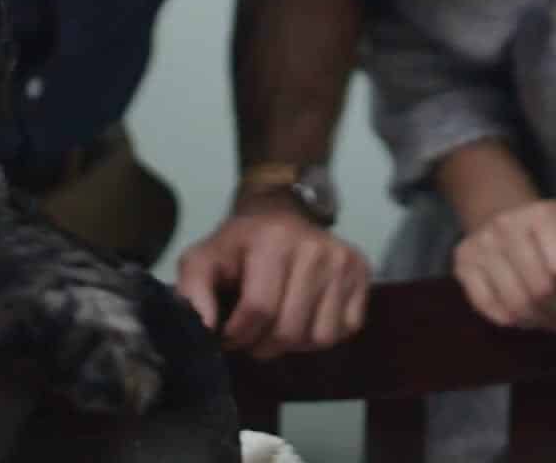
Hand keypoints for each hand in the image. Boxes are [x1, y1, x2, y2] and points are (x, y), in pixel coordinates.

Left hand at [175, 194, 369, 359]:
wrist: (281, 212)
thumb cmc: (240, 244)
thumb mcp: (204, 258)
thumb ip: (192, 290)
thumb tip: (206, 329)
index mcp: (273, 241)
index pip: (258, 310)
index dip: (238, 334)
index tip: (229, 333)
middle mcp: (315, 248)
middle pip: (290, 330)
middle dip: (263, 344)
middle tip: (253, 334)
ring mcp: (343, 261)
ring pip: (320, 337)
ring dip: (294, 343)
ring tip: (279, 324)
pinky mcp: (363, 273)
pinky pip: (345, 330)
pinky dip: (321, 333)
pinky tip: (305, 315)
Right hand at [452, 198, 555, 331]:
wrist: (505, 214)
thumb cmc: (555, 228)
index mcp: (542, 215)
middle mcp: (506, 226)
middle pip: (539, 289)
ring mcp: (480, 246)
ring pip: (514, 304)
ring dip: (541, 321)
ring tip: (555, 320)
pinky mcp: (463, 264)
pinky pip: (488, 307)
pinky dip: (514, 321)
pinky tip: (529, 317)